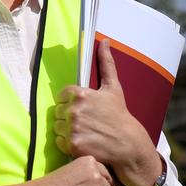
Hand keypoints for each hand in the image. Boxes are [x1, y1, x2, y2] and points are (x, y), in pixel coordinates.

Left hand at [54, 41, 160, 185]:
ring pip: (57, 126)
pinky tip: (82, 141)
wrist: (128, 144)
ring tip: (84, 131)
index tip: (83, 108)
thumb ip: (105, 63)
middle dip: (68, 115)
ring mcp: (73, 128)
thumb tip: (104, 41)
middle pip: (58, 111)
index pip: (61, 95)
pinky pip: (58, 141)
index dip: (70, 102)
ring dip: (66, 129)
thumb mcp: (113, 87)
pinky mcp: (72, 144)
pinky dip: (66, 143)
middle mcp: (74, 110)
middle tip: (85, 121)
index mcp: (80, 94)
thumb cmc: (119, 114)